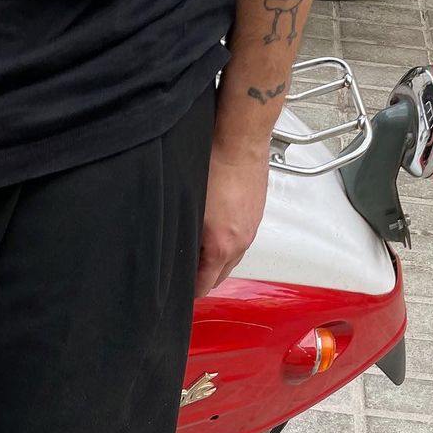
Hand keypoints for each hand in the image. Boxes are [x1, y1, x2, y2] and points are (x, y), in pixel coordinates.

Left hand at [194, 142, 269, 299]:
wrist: (240, 140)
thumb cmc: (214, 165)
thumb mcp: (188, 207)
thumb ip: (184, 237)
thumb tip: (176, 254)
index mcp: (222, 246)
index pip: (205, 286)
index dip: (190, 291)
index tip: (180, 290)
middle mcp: (240, 242)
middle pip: (220, 277)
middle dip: (204, 279)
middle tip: (187, 272)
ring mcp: (251, 229)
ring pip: (232, 259)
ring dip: (217, 260)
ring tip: (200, 250)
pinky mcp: (256, 215)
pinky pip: (241, 240)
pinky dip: (228, 242)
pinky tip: (217, 227)